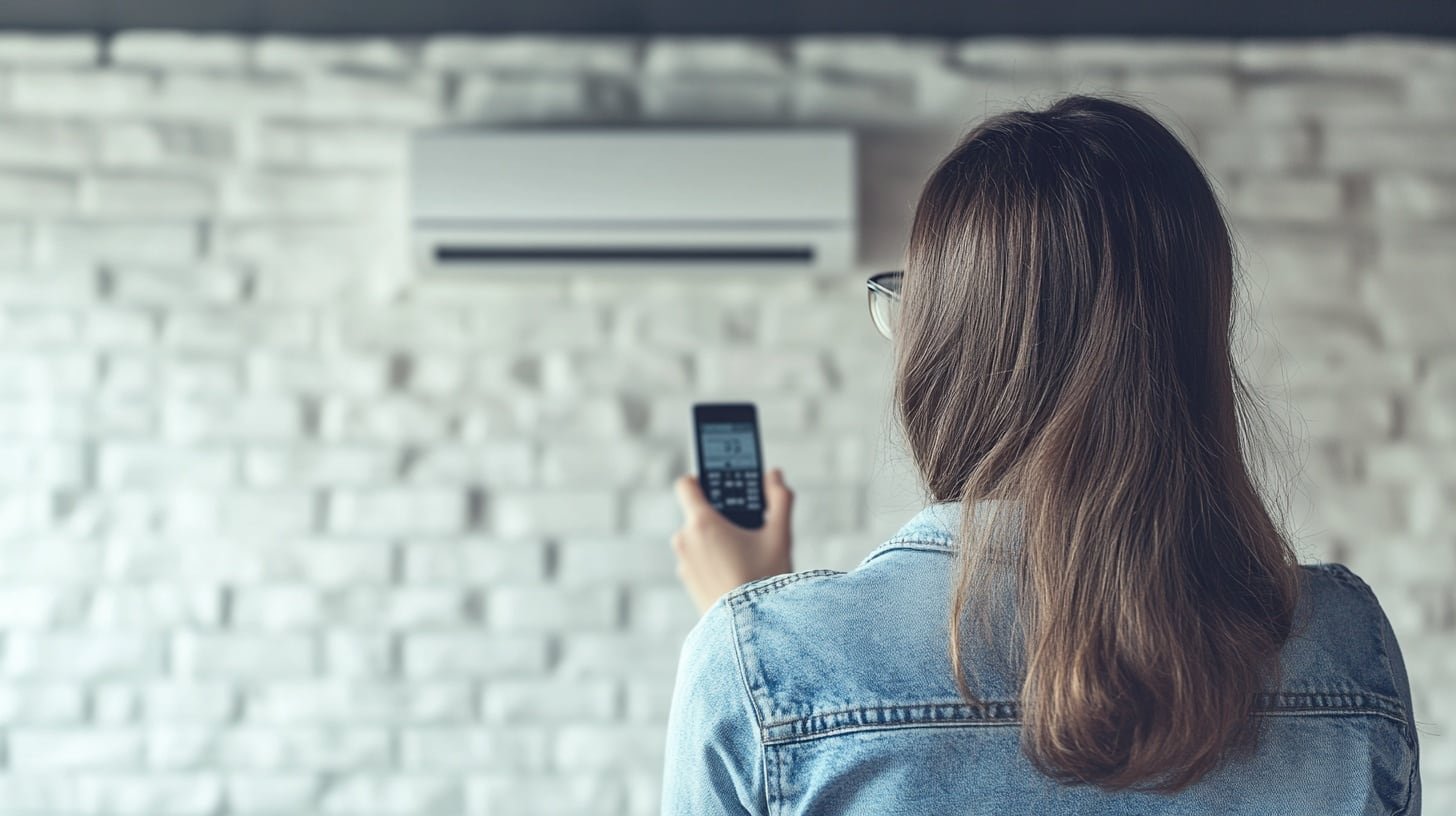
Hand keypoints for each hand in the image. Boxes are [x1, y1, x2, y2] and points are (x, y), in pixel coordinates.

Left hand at [671, 468, 794, 614]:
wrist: (753, 630)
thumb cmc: (765, 579)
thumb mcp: (780, 536)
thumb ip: (780, 499)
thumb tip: (775, 476)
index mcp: (702, 523)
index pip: (687, 485)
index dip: (703, 479)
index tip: (722, 484)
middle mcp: (686, 541)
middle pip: (698, 513)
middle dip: (721, 514)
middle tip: (748, 520)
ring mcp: (684, 564)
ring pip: (699, 539)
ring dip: (717, 538)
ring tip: (747, 548)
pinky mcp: (688, 583)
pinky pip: (698, 560)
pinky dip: (713, 558)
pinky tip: (738, 568)